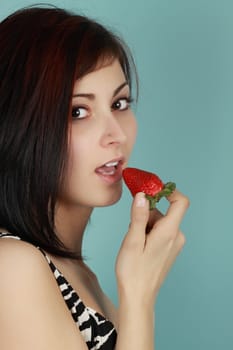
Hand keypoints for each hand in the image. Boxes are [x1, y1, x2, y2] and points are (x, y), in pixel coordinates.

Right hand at [115, 189, 188, 304]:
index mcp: (169, 232)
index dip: (168, 191)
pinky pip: (160, 232)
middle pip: (164, 212)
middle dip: (146, 214)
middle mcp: (176, 236)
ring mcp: (174, 244)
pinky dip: (148, 233)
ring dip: (145, 225)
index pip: (180, 202)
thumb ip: (139, 216)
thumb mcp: (132, 240)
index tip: (151, 190)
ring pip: (160, 222)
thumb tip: (142, 196)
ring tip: (134, 242)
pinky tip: (139, 246)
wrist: (138, 295)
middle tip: (132, 228)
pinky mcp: (169, 249)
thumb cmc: (133, 270)